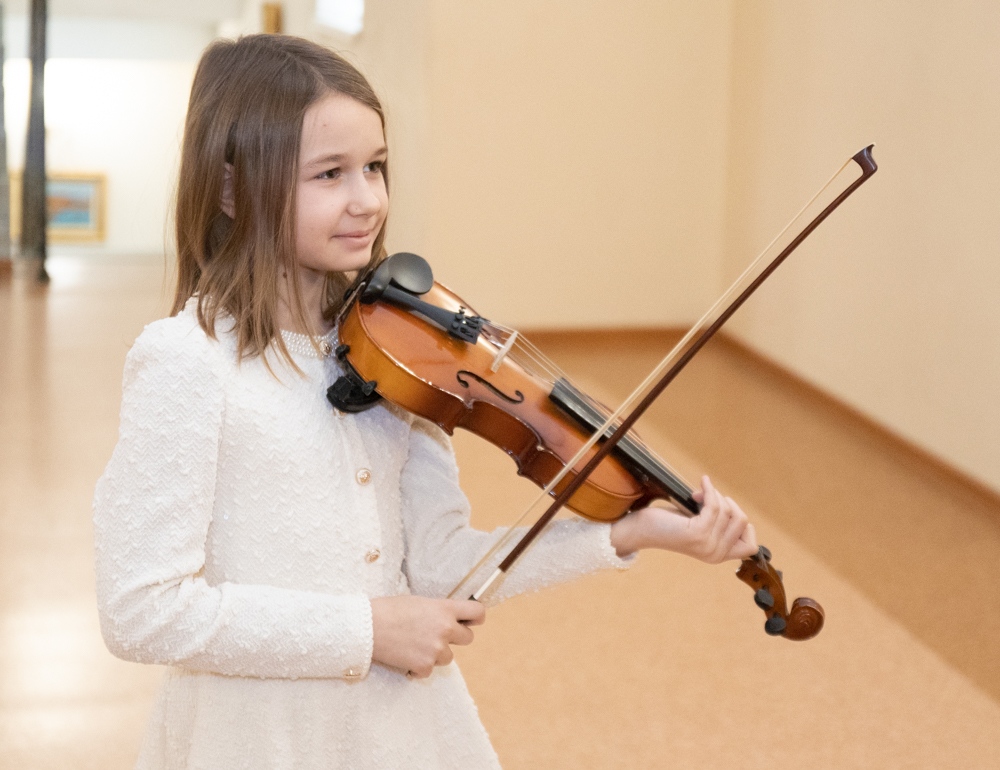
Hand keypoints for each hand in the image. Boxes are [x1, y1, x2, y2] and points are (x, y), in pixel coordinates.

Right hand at [370, 595, 484, 678]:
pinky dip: (419, 667)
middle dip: (454, 637)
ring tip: (415, 645)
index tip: (469, 621)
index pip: (477, 613)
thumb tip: (448, 619)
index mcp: (444, 609)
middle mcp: (445, 629)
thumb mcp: (419, 602)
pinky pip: (429, 670)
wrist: (367, 627)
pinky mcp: (424, 666)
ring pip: (449, 657)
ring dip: (436, 653)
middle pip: (468, 638)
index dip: (475, 618)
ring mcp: (436, 649)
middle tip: (435, 634)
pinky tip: (405, 657)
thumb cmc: (389, 609)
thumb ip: (438, 611)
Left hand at [610, 475, 757, 562]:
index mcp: (718, 556)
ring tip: (697, 494)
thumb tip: (732, 505)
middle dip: (726, 502)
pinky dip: (709, 490)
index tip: (725, 511)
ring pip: (728, 511)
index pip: (751, 547)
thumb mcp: (700, 526)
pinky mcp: (697, 533)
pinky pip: (714, 506)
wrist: (642, 530)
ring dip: (714, 495)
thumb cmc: (669, 524)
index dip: (744, 525)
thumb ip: (718, 523)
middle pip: (742, 521)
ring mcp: (707, 546)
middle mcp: (715, 555)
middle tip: (704, 498)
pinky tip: (702, 483)